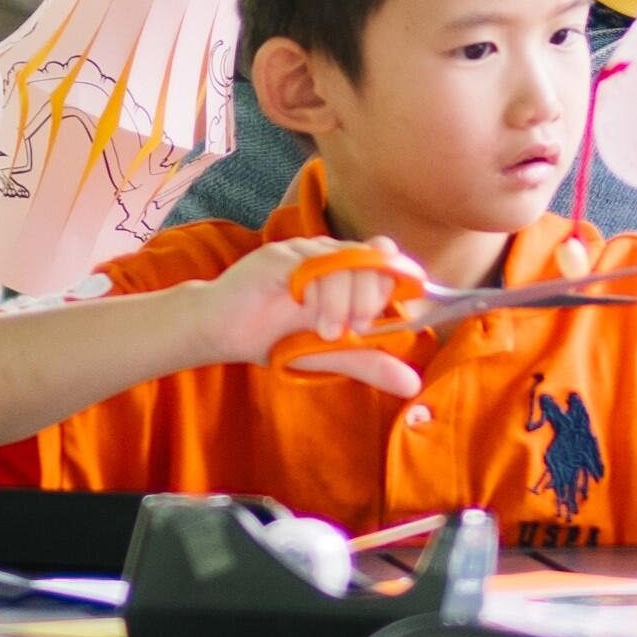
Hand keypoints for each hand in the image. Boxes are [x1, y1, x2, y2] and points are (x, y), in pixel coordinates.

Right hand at [198, 234, 426, 388]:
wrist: (222, 334)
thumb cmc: (276, 338)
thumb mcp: (331, 355)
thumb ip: (371, 363)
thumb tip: (413, 384)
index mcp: (348, 274)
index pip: (389, 260)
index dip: (395, 285)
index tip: (378, 320)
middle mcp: (330, 256)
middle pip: (374, 259)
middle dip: (370, 298)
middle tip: (353, 330)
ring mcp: (304, 252)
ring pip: (345, 262)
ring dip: (343, 302)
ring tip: (325, 332)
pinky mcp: (278, 256)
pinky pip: (311, 264)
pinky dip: (317, 293)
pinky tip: (303, 314)